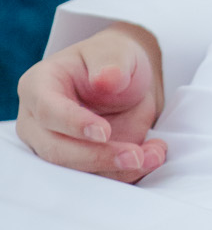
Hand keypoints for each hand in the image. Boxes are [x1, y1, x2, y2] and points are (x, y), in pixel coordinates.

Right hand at [16, 23, 166, 179]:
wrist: (126, 82)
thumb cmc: (112, 61)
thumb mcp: (116, 51)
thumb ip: (112, 62)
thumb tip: (106, 79)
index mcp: (39, 86)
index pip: (48, 111)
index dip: (74, 124)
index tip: (104, 132)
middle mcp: (38, 122)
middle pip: (56, 150)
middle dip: (97, 156)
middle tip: (135, 155)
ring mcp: (55, 147)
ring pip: (76, 171)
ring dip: (117, 170)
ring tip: (154, 154)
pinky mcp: (79, 165)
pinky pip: (99, 177)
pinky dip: (127, 173)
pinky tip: (153, 156)